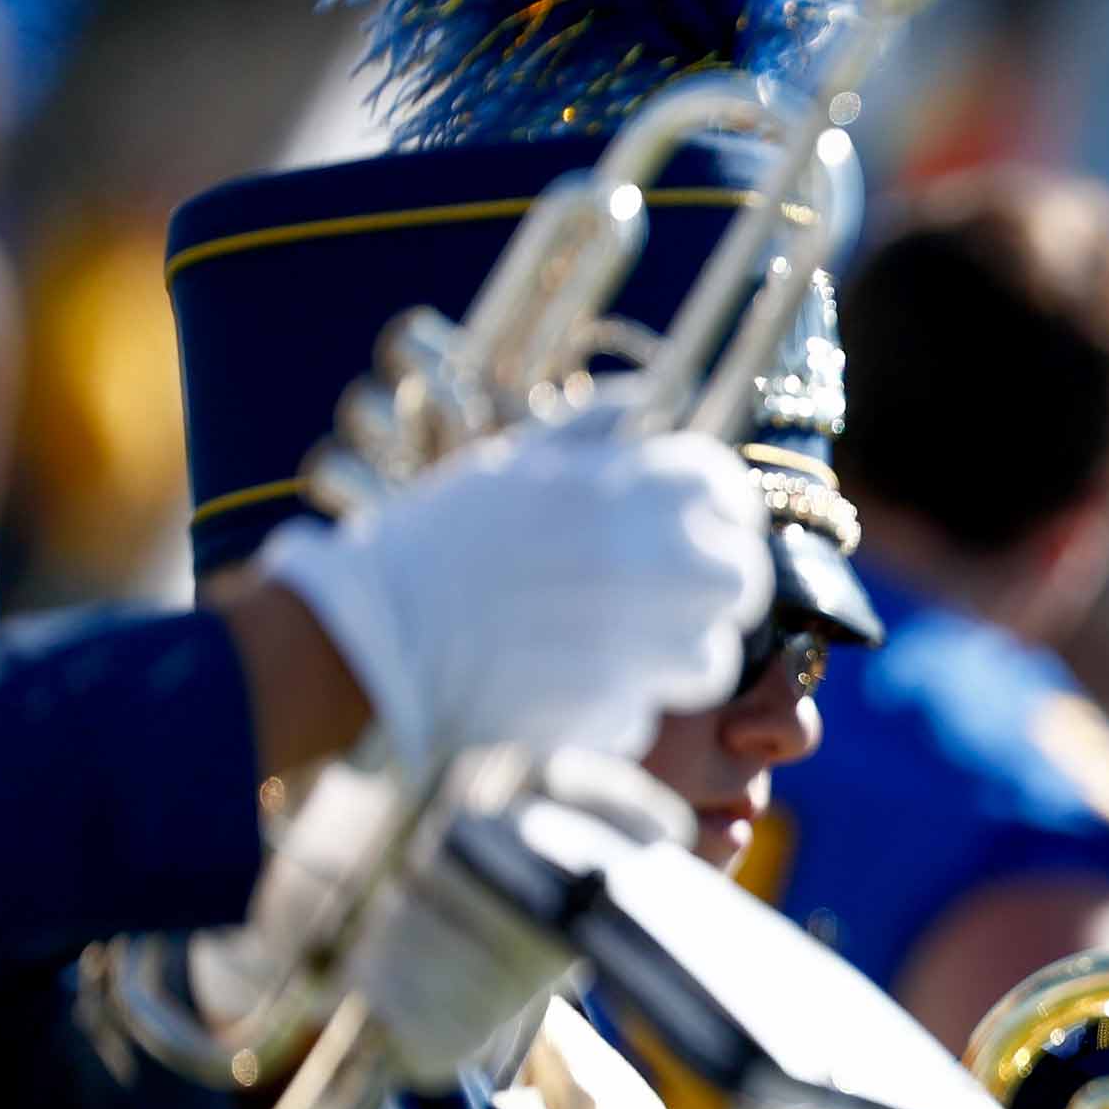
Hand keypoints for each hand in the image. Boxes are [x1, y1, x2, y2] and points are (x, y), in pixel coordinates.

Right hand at [251, 413, 766, 780]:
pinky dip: (618, 707)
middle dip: (718, 590)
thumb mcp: (509, 464)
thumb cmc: (436, 544)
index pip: (719, 484)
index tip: (705, 522)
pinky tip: (570, 686)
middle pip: (739, 579)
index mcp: (617, 488)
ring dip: (678, 657)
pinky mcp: (606, 709)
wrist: (369, 633)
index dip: (719, 504)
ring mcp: (630, 640)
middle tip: (677, 598)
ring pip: (711, 658)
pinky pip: (647, 712)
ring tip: (624, 649)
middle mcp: (640, 559)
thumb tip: (651, 396)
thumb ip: (589, 432)